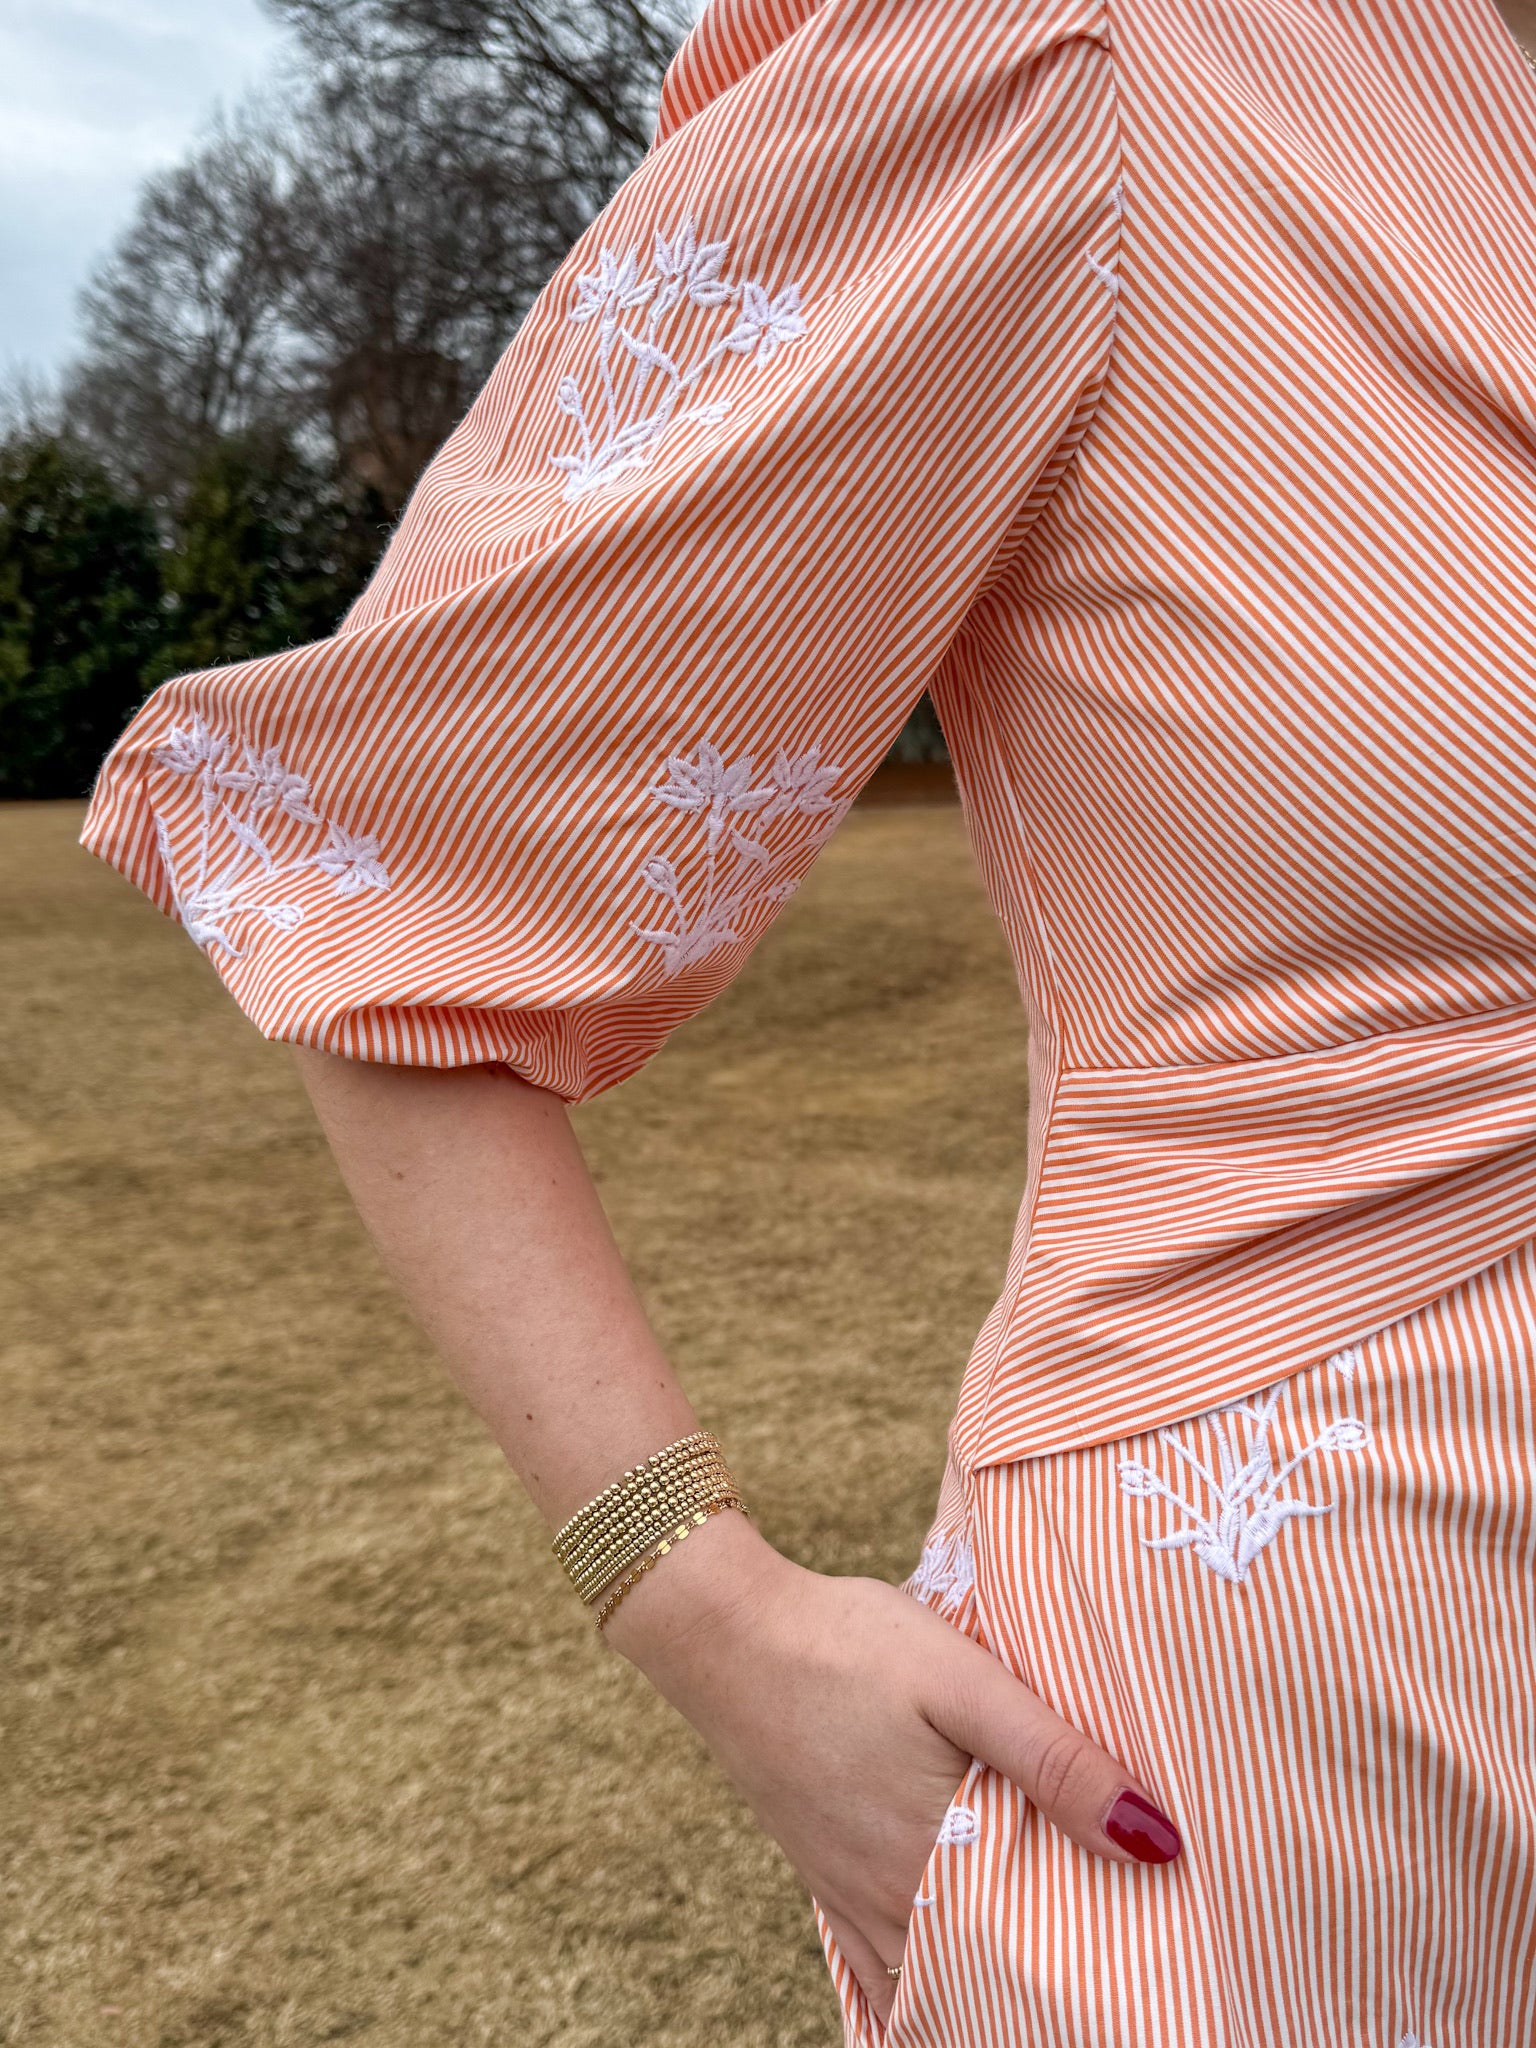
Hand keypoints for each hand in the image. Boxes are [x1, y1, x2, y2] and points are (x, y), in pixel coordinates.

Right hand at [604, 1515, 1180, 2029]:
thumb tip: (1157, 1841)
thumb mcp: (963, 1681)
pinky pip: (874, 1962)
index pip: (1034, 1954)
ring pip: (929, 1978)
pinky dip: (920, 1980)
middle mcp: (889, 1897)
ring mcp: (847, 1891)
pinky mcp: (821, 1870)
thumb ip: (1055, 1759)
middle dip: (1045, 1984)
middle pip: (982, 1977)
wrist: (724, 1631)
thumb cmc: (847, 1643)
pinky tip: (947, 1970)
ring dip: (985, 1980)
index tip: (1152, 1965)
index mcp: (935, 1856)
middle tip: (1117, 1974)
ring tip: (1049, 1970)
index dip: (1095, 1969)